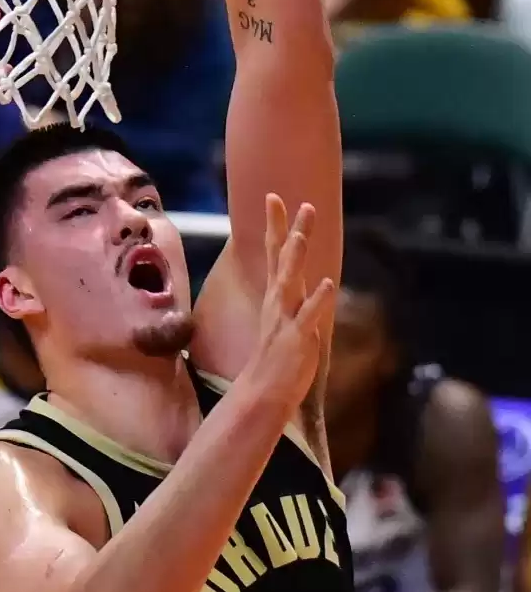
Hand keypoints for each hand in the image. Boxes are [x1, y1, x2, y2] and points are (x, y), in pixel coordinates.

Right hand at [245, 196, 335, 415]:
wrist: (264, 394)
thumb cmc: (277, 360)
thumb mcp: (285, 321)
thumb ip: (293, 300)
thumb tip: (302, 281)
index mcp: (277, 297)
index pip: (274, 253)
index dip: (275, 225)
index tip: (274, 198)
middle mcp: (279, 302)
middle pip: (282, 259)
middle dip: (290, 231)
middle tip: (302, 204)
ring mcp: (286, 319)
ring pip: (290, 283)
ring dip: (296, 257)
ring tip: (302, 234)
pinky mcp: (297, 339)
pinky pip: (308, 317)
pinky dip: (317, 300)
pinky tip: (326, 284)